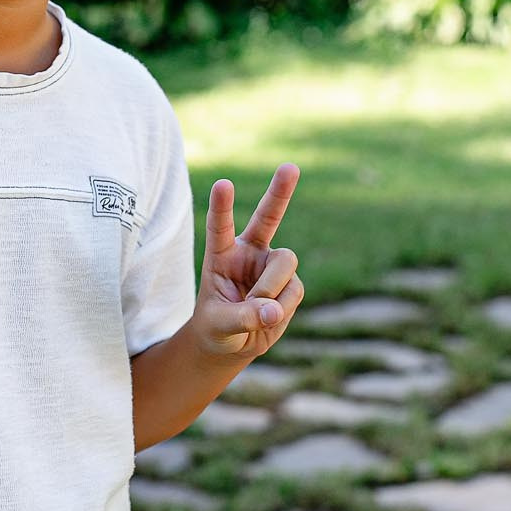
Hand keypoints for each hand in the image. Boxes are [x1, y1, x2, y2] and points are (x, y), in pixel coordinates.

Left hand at [192, 163, 303, 359]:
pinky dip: (283, 306)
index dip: (222, 206)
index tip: (223, 184)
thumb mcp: (219, 325)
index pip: (220, 226)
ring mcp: (271, 265)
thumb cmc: (216, 327)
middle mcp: (249, 252)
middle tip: (290, 167)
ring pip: (286, 261)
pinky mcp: (290, 283)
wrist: (233, 344)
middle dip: (280, 192)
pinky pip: (294, 289)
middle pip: (268, 216)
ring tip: (258, 310)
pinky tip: (270, 316)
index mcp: (221, 253)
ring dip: (273, 287)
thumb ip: (242, 317)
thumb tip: (273, 311)